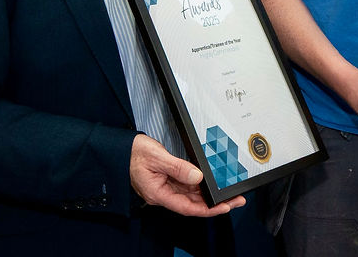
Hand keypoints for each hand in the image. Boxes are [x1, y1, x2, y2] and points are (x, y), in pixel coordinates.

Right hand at [129, 134, 244, 216]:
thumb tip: (198, 176)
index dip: (207, 209)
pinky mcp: (167, 180)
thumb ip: (178, 167)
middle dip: (215, 203)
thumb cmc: (134, 153)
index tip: (224, 207)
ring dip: (209, 195)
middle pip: (192, 203)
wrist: (121, 148)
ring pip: (191, 195)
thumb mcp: (157, 157)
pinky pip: (186, 185)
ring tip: (228, 193)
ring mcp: (165, 187)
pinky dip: (200, 185)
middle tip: (235, 199)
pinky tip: (211, 183)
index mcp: (158, 193)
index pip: (187, 207)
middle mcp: (163, 194)